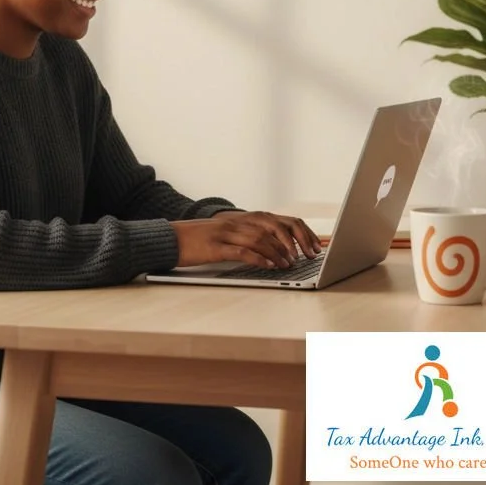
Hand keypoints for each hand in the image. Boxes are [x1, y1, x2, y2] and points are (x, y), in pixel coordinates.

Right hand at [169, 211, 322, 269]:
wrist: (171, 238)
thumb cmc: (200, 240)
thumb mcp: (228, 235)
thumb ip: (249, 238)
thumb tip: (277, 253)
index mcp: (242, 218)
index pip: (280, 219)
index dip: (301, 231)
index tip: (314, 246)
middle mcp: (237, 221)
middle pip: (275, 226)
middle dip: (296, 241)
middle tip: (307, 256)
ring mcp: (226, 233)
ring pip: (260, 238)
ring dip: (279, 252)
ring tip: (290, 264)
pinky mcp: (215, 247)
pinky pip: (241, 251)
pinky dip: (259, 259)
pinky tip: (269, 266)